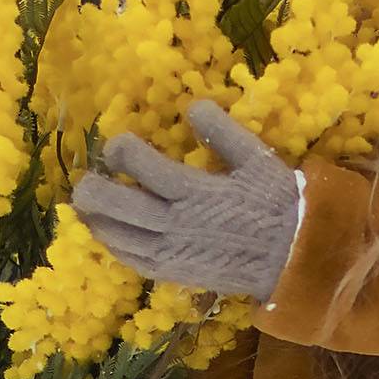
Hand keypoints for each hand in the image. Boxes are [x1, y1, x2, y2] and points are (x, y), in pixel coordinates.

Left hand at [72, 99, 299, 300]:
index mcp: (195, 191)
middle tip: (86, 179)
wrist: (291, 258)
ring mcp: (172, 252)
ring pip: (118, 237)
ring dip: (97, 220)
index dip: (122, 151)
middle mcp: (176, 223)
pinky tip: (109, 233)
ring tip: (88, 205)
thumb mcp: (256, 159)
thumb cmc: (275, 205)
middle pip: (119, 206)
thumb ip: (223, 131)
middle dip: (94, 191)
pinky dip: (114, 245)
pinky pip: (133, 260)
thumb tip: (192, 106)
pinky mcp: (174, 272)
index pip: (142, 166)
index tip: (119, 143)